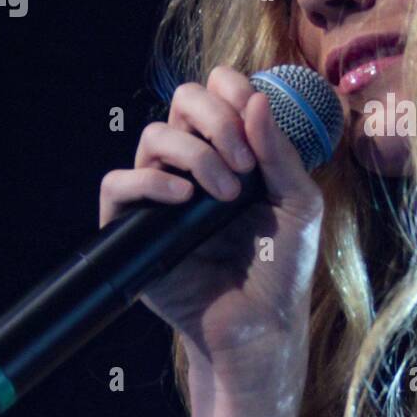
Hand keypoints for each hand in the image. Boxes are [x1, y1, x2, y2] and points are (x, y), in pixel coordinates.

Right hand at [99, 66, 323, 400]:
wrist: (259, 326)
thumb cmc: (282, 267)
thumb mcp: (298, 203)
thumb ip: (279, 152)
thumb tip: (256, 99)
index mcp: (235, 151)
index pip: (219, 92)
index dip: (232, 90)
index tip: (254, 116)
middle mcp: (196, 165)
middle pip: (183, 100)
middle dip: (215, 117)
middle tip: (244, 161)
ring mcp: (163, 193)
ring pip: (153, 136)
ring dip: (194, 154)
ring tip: (226, 194)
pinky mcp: (134, 227)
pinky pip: (118, 183)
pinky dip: (149, 180)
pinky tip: (183, 198)